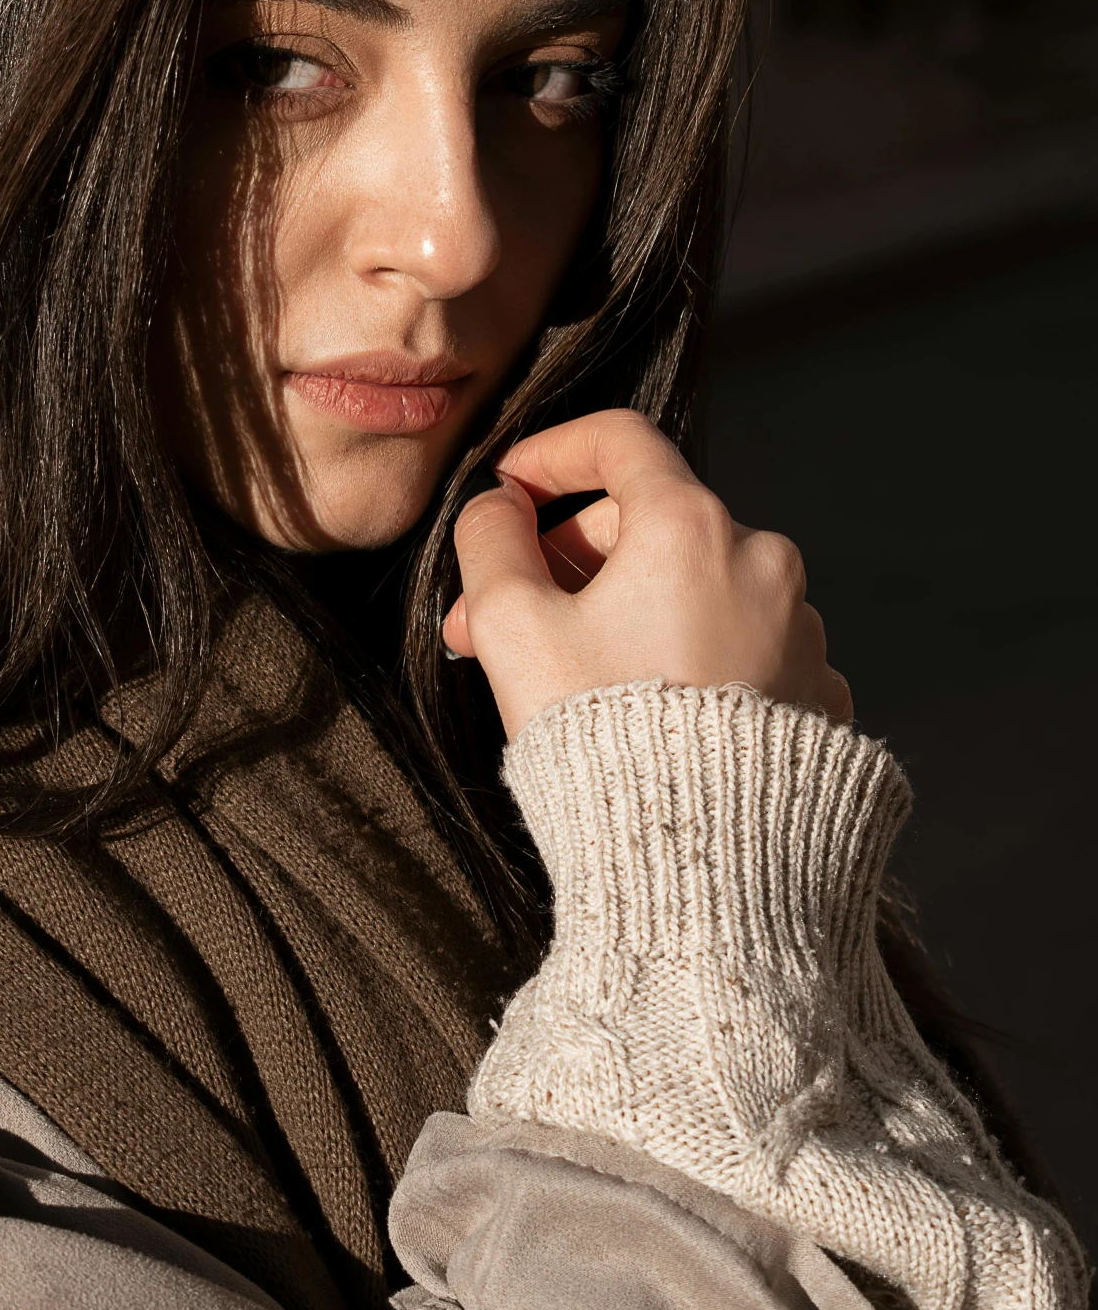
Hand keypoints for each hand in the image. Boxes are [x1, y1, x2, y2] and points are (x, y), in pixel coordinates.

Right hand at [443, 408, 850, 739]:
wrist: (700, 866)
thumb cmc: (600, 740)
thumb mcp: (511, 630)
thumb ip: (490, 543)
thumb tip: (497, 506)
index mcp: (692, 528)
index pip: (619, 443)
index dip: (551, 455)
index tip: (511, 490)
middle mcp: (763, 563)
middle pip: (651, 523)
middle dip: (568, 564)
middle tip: (498, 626)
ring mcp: (801, 630)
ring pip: (695, 590)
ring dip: (625, 614)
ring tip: (568, 683)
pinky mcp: (818, 692)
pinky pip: (738, 648)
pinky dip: (686, 658)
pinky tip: (641, 710)